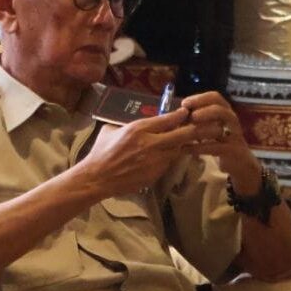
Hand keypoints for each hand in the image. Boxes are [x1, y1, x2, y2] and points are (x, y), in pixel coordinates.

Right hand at [81, 106, 195, 196]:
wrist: (97, 178)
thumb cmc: (100, 152)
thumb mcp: (110, 131)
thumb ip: (126, 124)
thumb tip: (138, 121)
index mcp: (137, 129)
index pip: (168, 119)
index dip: (180, 115)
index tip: (185, 113)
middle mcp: (150, 143)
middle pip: (182, 134)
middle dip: (191, 129)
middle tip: (193, 127)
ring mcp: (155, 160)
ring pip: (178, 150)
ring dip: (179, 145)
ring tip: (177, 142)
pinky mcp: (155, 174)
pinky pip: (168, 163)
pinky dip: (167, 159)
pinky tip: (161, 158)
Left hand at [179, 91, 259, 190]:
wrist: (239, 163)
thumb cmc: (219, 142)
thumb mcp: (207, 128)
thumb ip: (194, 121)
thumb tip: (174, 113)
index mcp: (224, 112)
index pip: (216, 97)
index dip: (200, 98)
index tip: (184, 103)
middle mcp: (231, 121)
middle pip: (222, 109)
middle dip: (205, 110)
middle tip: (191, 116)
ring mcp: (234, 136)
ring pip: (222, 129)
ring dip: (204, 127)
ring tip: (188, 131)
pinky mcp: (233, 151)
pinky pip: (217, 147)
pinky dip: (200, 147)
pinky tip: (185, 149)